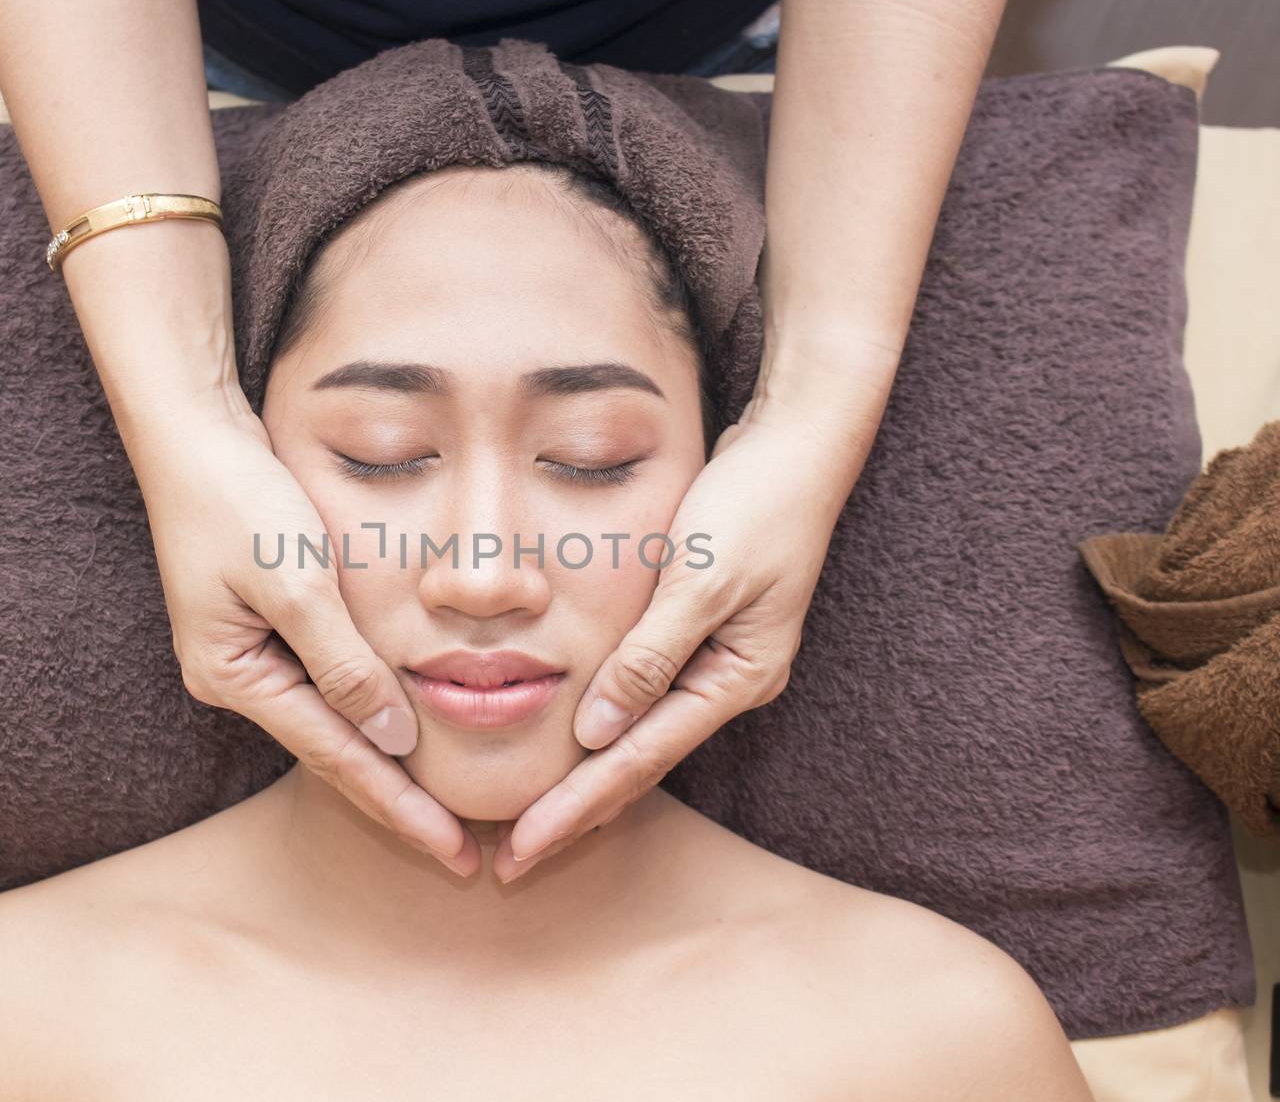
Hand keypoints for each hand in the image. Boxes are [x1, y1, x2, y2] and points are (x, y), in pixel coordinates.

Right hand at [125, 385, 480, 876]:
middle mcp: (238, 680)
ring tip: (445, 812)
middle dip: (399, 804)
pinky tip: (407, 733)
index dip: (401, 807)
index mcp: (235, 678)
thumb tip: (393, 740)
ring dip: (388, 763)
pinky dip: (371, 711)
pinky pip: (327, 684)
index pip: (338, 758)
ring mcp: (250, 655)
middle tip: (464, 854)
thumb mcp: (298, 582)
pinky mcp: (265, 625)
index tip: (455, 851)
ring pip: (334, 723)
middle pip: (335, 755)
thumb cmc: (240, 500)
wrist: (192, 435)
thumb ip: (344, 664)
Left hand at [496, 394, 872, 881]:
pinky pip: (643, 696)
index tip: (522, 847)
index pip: (639, 760)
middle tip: (510, 862)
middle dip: (574, 813)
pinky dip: (604, 727)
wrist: (799, 447)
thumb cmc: (754, 505)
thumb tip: (598, 733)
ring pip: (640, 737)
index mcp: (736, 679)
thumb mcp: (701, 579)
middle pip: (638, 765)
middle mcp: (729, 683)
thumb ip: (649, 655)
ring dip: (586, 780)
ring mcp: (718, 661)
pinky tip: (573, 747)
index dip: (576, 807)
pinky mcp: (702, 633)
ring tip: (530, 823)